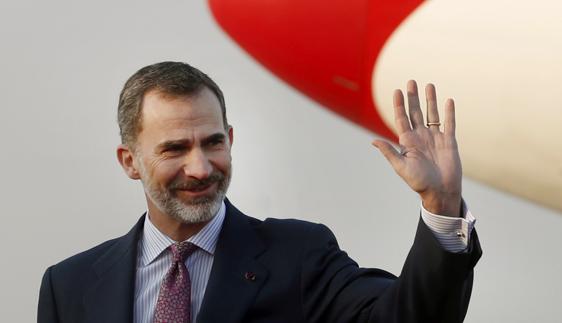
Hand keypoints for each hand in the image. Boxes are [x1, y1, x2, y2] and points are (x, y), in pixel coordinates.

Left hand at [372, 80, 461, 216]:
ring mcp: (435, 138)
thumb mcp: (401, 166)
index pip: (401, 119)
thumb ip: (389, 152)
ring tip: (428, 85)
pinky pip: (449, 123)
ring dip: (430, 100)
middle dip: (413, 98)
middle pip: (415, 113)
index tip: (396, 91)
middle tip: (411, 81)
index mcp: (408, 142)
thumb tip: (373, 141)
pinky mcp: (449, 141)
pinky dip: (449, 112)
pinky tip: (448, 100)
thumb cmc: (419, 182)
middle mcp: (420, 137)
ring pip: (432, 114)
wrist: (440, 191)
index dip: (399, 105)